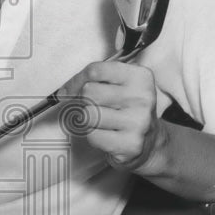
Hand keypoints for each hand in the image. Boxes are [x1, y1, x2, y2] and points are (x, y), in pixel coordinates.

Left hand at [60, 60, 167, 174]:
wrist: (149, 141)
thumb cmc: (127, 110)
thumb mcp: (119, 85)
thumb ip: (95, 80)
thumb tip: (65, 90)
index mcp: (139, 77)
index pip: (95, 70)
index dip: (76, 80)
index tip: (71, 89)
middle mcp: (141, 98)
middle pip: (89, 92)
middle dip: (86, 102)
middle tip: (97, 108)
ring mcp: (137, 122)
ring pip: (88, 115)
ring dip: (89, 121)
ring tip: (104, 122)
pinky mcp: (130, 144)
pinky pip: (93, 135)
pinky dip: (94, 136)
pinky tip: (108, 135)